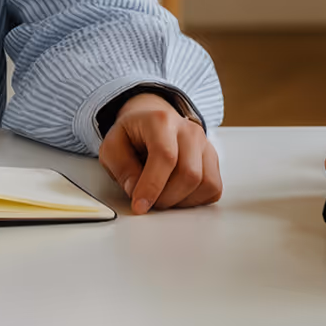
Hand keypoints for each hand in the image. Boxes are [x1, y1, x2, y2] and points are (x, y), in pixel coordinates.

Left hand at [98, 93, 221, 213]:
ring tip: (162, 195)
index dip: (152, 186)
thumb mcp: (113, 146)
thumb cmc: (133, 135)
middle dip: (166, 197)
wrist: (151, 120)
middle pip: (189, 173)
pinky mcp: (212, 158)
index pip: (165, 156)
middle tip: (149, 200)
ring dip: (181, 200)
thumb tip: (136, 190)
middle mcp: (188, 130)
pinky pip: (213, 188)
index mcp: (161, 121)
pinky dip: (196, 199)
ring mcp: (204, 143)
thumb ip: (120, 167)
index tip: (139, 206)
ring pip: (205, 183)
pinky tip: (178, 193)